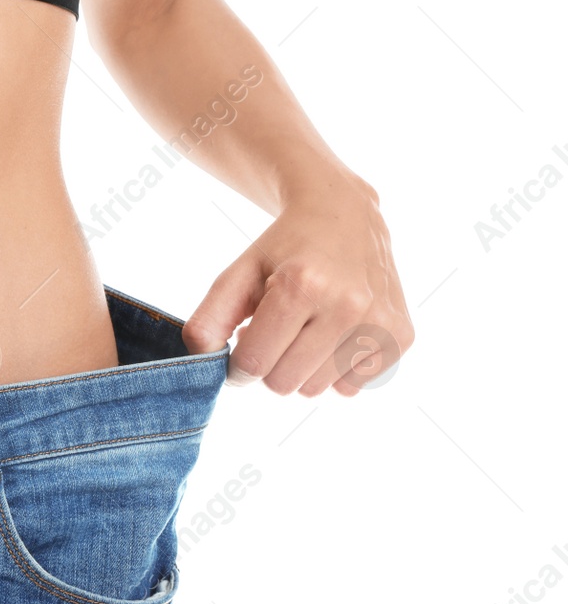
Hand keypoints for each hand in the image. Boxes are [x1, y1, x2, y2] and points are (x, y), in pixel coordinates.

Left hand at [181, 176, 413, 395]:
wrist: (343, 214)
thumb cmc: (284, 248)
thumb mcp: (239, 272)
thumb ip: (210, 317)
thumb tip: (201, 361)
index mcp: (301, 285)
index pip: (254, 364)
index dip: (238, 364)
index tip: (241, 345)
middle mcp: (347, 305)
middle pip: (285, 383)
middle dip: (269, 364)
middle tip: (275, 330)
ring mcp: (379, 322)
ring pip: (316, 389)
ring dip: (301, 368)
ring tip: (304, 328)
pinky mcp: (401, 334)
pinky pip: (351, 386)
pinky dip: (334, 370)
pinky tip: (333, 334)